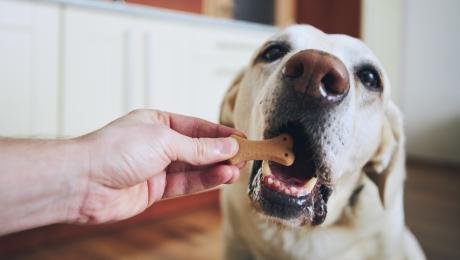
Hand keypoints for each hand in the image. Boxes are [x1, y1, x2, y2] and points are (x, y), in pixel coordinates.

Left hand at [75, 109, 242, 223]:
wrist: (83, 181)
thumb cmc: (114, 150)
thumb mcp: (164, 140)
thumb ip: (198, 147)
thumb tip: (227, 146)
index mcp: (158, 122)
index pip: (197, 126)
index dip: (220, 133)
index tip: (241, 138)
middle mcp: (158, 144)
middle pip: (197, 147)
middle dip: (221, 152)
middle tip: (245, 156)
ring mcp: (157, 167)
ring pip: (194, 167)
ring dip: (216, 168)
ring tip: (237, 168)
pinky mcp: (155, 189)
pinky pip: (186, 184)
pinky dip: (204, 181)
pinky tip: (222, 177)